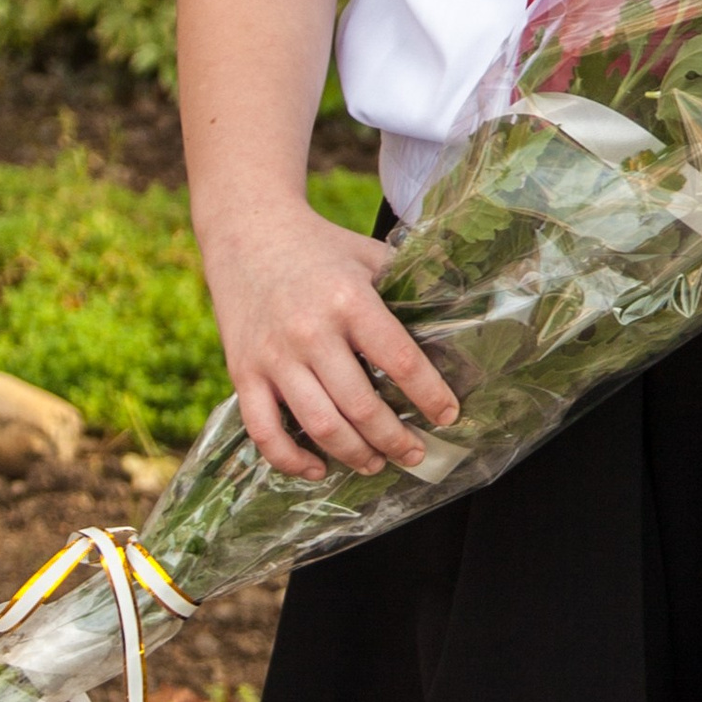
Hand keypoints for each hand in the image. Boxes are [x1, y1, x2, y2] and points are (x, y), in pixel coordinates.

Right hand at [198, 196, 462, 481]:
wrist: (247, 232)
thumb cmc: (320, 248)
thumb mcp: (370, 255)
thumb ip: (407, 287)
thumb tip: (458, 320)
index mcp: (350, 301)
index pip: (400, 361)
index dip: (430, 396)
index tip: (448, 416)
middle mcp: (310, 332)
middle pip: (362, 406)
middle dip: (396, 439)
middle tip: (416, 453)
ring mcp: (273, 357)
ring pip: (320, 425)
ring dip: (355, 454)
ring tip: (377, 463)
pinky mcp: (243, 373)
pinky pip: (265, 431)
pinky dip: (291, 460)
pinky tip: (318, 469)